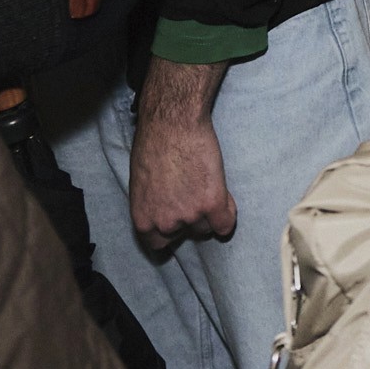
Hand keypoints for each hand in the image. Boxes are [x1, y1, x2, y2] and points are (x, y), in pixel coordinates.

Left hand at [129, 57, 235, 250]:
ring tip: (207, 186)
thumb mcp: (142, 185)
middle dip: (190, 219)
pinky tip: (225, 202)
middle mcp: (165, 223)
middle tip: (194, 195)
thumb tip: (165, 211)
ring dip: (209, 213)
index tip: (178, 222)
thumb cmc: (152, 145)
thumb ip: (153, 205)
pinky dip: (227, 216)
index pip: (157, 244)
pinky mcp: (212, 202)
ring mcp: (190, 215)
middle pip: (186, 234)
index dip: (170, 232)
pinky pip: (225, 223)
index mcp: (143, 220)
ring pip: (206, 227)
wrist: (172, 123)